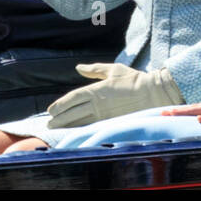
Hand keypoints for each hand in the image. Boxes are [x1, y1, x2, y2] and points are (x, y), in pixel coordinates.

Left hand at [45, 63, 183, 127]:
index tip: (51, 110)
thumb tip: (79, 68)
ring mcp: (105, 115)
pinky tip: (75, 133)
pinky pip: (93, 127)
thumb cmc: (133, 79)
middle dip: (60, 119)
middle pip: (73, 113)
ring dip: (68, 126)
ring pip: (81, 122)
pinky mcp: (112, 122)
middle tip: (49, 124)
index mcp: (96, 89)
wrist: (152, 93)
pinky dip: (82, 130)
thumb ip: (94, 69)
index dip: (61, 104)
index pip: (73, 98)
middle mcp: (98, 103)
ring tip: (57, 130)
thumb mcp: (112, 70)